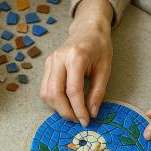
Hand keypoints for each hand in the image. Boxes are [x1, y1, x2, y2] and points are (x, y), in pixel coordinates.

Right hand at [40, 0, 113, 125]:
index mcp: (76, 57)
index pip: (73, 90)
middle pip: (55, 93)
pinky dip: (53, 101)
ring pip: (46, 93)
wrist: (88, 30)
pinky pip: (44, 89)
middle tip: (78, 120)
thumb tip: (92, 113)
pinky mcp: (46, 65)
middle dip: (66, 112)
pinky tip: (64, 104)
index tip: (86, 121)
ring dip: (57, 108)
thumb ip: (98, 92)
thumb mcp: (105, 69)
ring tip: (72, 113)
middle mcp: (59, 59)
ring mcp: (50, 61)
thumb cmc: (99, 48)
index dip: (79, 109)